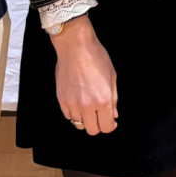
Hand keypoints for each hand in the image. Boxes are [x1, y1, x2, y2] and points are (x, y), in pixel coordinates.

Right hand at [50, 15, 117, 134]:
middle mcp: (87, 105)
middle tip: (100, 115)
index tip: (112, 121)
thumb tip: (114, 114)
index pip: (107, 127)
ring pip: (79, 124)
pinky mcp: (61, 99)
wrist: (75, 46)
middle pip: (92, 130)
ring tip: (88, 106)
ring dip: (85, 119)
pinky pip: (68, 116)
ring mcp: (72, 103)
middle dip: (98, 125)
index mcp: (103, 100)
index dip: (111, 126)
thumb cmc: (96, 57)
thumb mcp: (112, 76)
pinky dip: (74, 113)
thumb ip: (114, 99)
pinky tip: (78, 103)